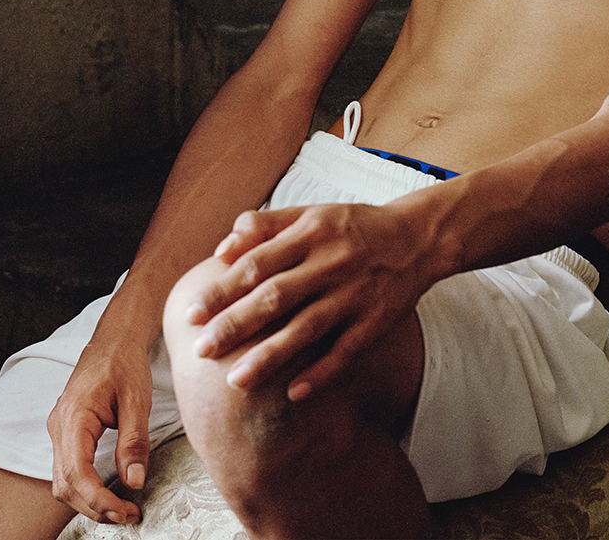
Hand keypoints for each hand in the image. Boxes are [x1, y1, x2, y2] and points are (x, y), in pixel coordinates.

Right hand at [46, 334, 153, 524]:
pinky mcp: (65, 434)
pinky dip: (85, 488)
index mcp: (74, 415)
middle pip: (65, 485)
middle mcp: (59, 426)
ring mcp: (58, 431)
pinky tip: (108, 493)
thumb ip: (134, 441)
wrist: (113, 341)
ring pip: (63, 482)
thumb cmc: (125, 363)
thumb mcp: (137, 399)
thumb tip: (134, 481)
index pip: (77, 472)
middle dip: (95, 507)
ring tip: (122, 509)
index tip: (125, 510)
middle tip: (129, 515)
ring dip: (89, 502)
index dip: (98, 499)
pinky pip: (67, 471)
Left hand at [183, 201, 432, 400]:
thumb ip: (266, 226)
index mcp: (311, 233)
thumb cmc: (353, 227)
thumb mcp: (312, 214)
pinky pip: (345, 351)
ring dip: (270, 357)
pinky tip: (293, 393)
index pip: (257, 264)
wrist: (418, 237)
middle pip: (276, 297)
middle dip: (236, 326)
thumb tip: (222, 249)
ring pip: (307, 329)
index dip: (222, 290)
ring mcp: (355, 294)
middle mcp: (331, 263)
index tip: (190, 315)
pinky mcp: (376, 321)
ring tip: (236, 382)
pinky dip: (320, 373)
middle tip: (202, 351)